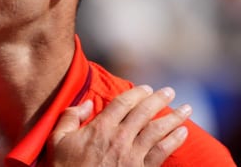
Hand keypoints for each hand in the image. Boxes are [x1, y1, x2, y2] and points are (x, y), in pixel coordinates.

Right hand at [48, 85, 190, 166]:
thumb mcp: (58, 140)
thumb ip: (70, 117)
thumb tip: (87, 104)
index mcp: (100, 128)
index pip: (123, 103)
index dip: (137, 93)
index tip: (147, 88)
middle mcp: (119, 138)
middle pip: (144, 113)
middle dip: (159, 100)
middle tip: (170, 91)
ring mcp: (132, 155)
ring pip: (158, 131)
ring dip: (174, 117)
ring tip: (185, 109)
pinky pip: (162, 152)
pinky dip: (174, 141)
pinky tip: (182, 133)